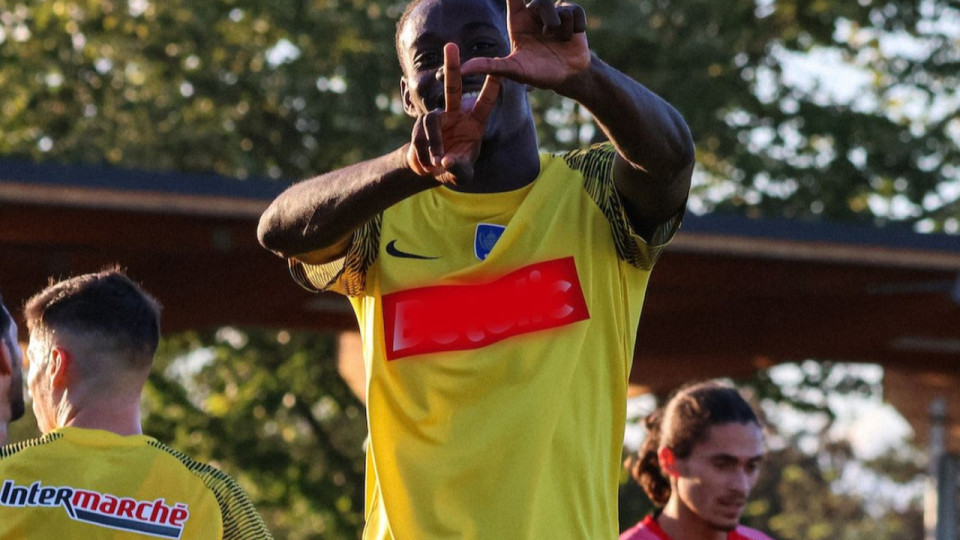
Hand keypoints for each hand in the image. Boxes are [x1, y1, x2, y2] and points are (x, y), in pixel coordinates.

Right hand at [407, 43, 500, 184]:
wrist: (433, 171)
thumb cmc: (456, 168)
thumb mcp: (462, 174)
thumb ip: (459, 169)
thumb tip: (447, 162)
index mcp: (474, 123)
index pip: (484, 103)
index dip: (491, 89)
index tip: (500, 71)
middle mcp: (456, 115)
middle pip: (452, 88)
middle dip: (452, 67)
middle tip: (451, 45)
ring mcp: (437, 118)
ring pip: (430, 119)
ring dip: (434, 142)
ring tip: (437, 163)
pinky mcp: (420, 125)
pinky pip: (419, 135)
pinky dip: (423, 153)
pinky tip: (427, 166)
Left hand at [460, 0, 589, 89]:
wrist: (567, 77)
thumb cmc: (537, 73)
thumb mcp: (513, 70)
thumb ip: (490, 66)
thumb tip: (464, 69)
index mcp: (517, 20)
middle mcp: (534, 13)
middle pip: (541, 1)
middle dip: (549, 17)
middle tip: (549, 33)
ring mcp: (553, 12)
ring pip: (559, 8)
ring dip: (562, 30)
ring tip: (560, 41)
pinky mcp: (572, 14)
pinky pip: (575, 11)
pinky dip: (576, 28)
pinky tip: (572, 38)